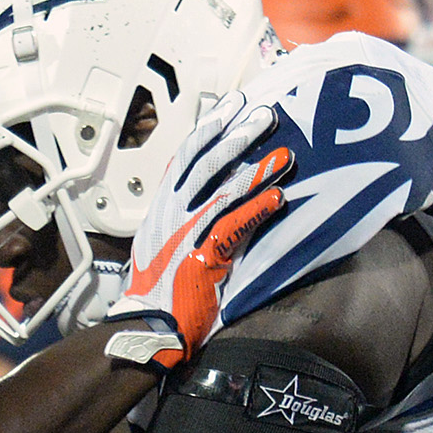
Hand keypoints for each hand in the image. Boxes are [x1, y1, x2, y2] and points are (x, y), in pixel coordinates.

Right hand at [106, 124, 299, 361]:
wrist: (148, 325)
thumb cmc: (158, 288)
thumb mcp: (160, 241)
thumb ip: (180, 215)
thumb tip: (204, 195)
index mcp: (162, 206)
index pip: (184, 157)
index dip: (208, 129)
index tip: (230, 107)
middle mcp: (171, 214)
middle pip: (206, 164)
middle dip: (237, 136)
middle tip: (265, 116)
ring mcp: (185, 234)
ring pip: (223, 191)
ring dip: (256, 170)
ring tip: (284, 154)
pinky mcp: (201, 258)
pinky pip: (233, 228)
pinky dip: (256, 211)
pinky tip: (278, 197)